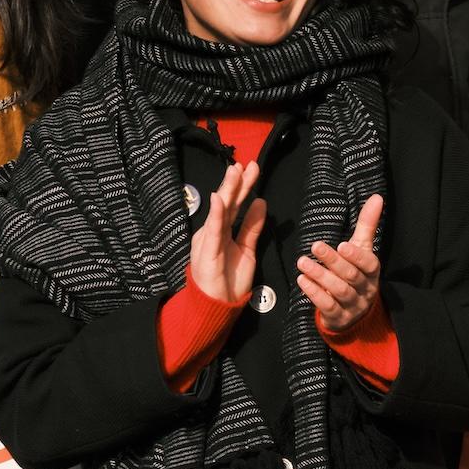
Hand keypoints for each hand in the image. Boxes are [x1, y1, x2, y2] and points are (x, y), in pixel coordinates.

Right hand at [187, 159, 265, 304]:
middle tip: (246, 163)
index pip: (234, 204)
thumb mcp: (247, 249)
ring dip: (227, 191)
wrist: (218, 305)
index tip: (253, 169)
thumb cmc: (229, 279)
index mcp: (222, 230)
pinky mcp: (207, 252)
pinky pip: (213, 231)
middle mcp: (213, 231)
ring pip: (219, 212)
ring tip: (234, 172)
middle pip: (227, 203)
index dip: (243, 186)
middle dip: (236, 183)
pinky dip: (216, 214)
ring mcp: (208, 240)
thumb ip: (252, 227)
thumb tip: (260, 202)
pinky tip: (219, 199)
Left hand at [297, 192, 383, 335]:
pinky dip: (315, 293)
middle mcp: (365, 289)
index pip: (369, 264)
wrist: (354, 312)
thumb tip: (378, 197)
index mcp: (372, 272)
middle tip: (315, 246)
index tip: (342, 244)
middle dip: (332, 261)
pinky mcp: (339, 318)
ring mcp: (353, 306)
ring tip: (302, 262)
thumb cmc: (356, 272)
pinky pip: (328, 306)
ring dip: (320, 276)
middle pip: (351, 275)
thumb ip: (367, 224)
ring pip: (339, 291)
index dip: (356, 256)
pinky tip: (302, 280)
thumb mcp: (362, 249)